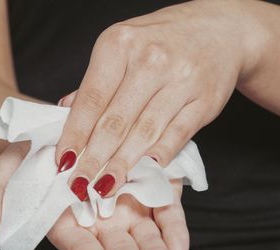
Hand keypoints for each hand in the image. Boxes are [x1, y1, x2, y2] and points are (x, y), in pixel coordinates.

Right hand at [0, 143, 188, 249]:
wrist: (59, 130)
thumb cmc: (30, 154)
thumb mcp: (10, 171)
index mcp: (68, 221)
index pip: (82, 249)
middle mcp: (98, 219)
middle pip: (117, 248)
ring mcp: (124, 204)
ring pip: (143, 234)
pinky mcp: (147, 185)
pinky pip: (163, 208)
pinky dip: (172, 226)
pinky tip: (180, 247)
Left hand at [55, 0, 255, 198]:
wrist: (218, 30)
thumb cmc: (162, 41)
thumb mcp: (123, 48)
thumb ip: (97, 83)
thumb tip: (67, 110)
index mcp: (120, 45)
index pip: (90, 100)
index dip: (74, 135)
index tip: (63, 161)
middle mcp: (150, 61)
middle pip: (114, 122)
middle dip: (93, 159)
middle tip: (79, 184)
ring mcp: (180, 81)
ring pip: (143, 133)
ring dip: (121, 166)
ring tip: (104, 187)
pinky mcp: (204, 101)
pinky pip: (176, 136)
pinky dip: (157, 158)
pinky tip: (142, 174)